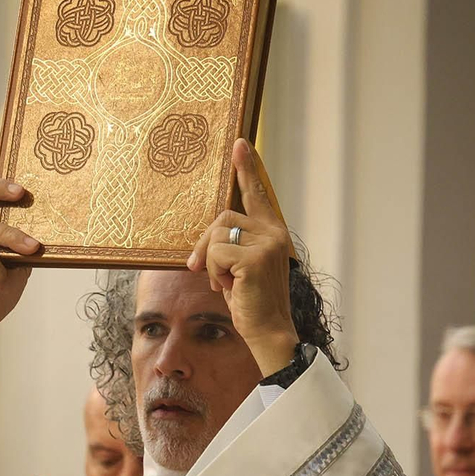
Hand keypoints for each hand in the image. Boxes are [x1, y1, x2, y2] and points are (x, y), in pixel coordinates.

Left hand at [185, 139, 298, 375]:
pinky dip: (215, 273)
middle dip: (205, 244)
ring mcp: (267, 244)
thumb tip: (208, 236)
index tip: (240, 144)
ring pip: (216, 235)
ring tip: (227, 282)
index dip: (247, 169)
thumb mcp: (239, 267)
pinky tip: (230, 287)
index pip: (257, 194)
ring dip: (211, 263)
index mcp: (272, 232)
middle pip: (222, 217)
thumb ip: (231, 244)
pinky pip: (216, 253)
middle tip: (201, 269)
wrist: (268, 331)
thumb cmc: (251, 301)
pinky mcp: (255, 258)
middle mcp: (273, 233)